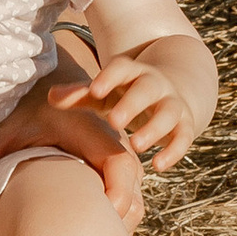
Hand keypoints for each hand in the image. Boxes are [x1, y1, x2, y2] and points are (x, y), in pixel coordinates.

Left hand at [0, 74, 145, 230]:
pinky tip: (88, 231)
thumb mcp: (3, 130)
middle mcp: (116, 146)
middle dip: (117, 221)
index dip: (118, 195)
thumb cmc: (28, 109)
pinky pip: (130, 200)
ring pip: (135, 201)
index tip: (99, 219)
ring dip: (117, 222)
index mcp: (94, 132)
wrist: (49, 88)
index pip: (122, 165)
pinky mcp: (118, 170)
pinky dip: (117, 217)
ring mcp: (121, 159)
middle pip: (135, 193)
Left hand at [51, 52, 197, 173]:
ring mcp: (173, 103)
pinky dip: (174, 151)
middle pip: (147, 89)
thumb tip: (51, 97)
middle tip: (114, 122)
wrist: (169, 91)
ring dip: (154, 128)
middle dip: (132, 104)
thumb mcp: (103, 92)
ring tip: (136, 147)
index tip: (95, 89)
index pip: (121, 68)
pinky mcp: (185, 125)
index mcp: (131, 72)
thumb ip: (79, 95)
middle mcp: (155, 84)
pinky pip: (184, 137)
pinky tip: (158, 167)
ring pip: (169, 113)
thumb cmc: (124, 94)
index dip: (109, 77)